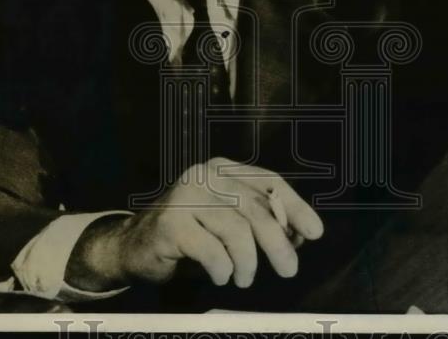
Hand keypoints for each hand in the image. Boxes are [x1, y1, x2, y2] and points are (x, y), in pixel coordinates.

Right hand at [65, 157, 322, 291]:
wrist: (132, 247)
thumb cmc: (190, 236)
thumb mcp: (228, 223)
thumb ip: (260, 222)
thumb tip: (299, 236)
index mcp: (223, 169)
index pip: (269, 183)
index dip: (295, 207)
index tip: (314, 232)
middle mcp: (205, 175)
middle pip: (256, 209)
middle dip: (278, 243)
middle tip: (289, 270)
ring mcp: (185, 196)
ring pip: (236, 230)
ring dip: (248, 262)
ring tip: (245, 279)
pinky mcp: (170, 223)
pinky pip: (211, 250)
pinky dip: (222, 269)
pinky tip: (220, 277)